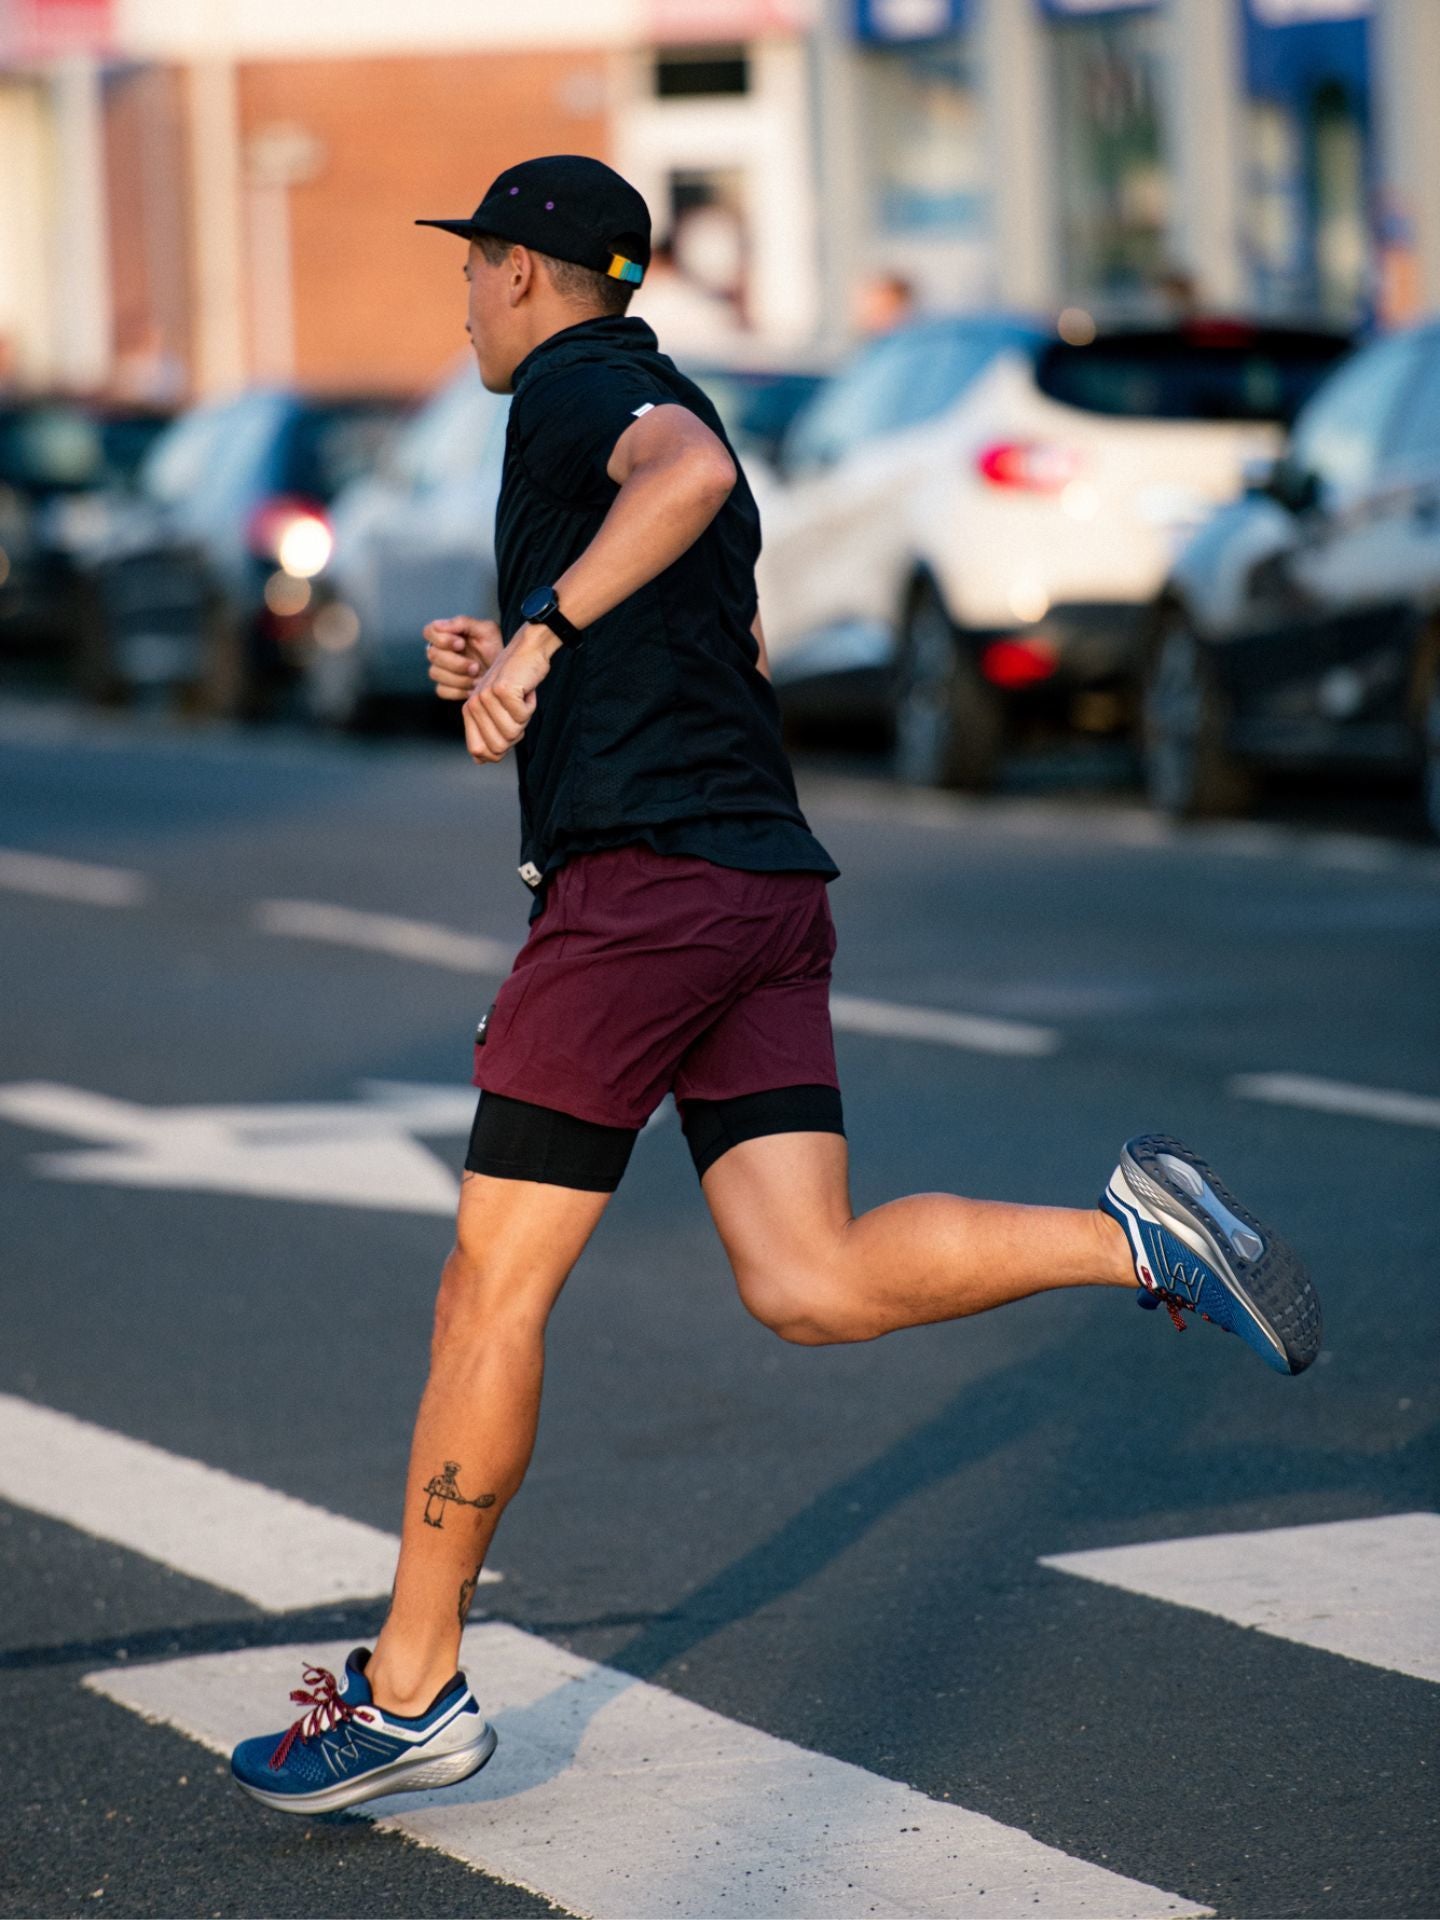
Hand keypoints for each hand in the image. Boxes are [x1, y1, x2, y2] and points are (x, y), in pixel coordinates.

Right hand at [423, 616, 502, 700]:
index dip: (442, 639)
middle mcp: (441, 651)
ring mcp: (442, 670)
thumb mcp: (485, 630)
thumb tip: (438, 624)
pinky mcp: (446, 687)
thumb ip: (462, 623)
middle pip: (433, 655)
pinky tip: (473, 688)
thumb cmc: (495, 647)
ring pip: (436, 673)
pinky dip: (459, 691)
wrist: (506, 669)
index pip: (429, 632)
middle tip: (475, 666)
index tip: (461, 644)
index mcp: (447, 634)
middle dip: (456, 662)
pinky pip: (442, 690)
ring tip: (478, 678)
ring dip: (459, 678)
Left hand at [461, 623, 556, 764]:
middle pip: (498, 746)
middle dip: (515, 734)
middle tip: (516, 712)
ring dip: (524, 718)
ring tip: (520, 699)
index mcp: (469, 712)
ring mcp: (486, 697)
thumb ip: (487, 734)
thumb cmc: (516, 681)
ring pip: (512, 732)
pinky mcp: (502, 690)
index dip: (499, 750)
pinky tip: (525, 691)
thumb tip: (480, 760)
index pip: (479, 752)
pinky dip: (530, 705)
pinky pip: (523, 715)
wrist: (527, 650)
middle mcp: (473, 705)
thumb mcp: (499, 711)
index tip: (508, 729)